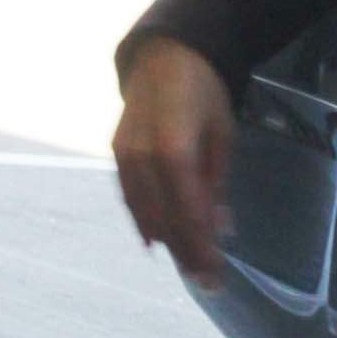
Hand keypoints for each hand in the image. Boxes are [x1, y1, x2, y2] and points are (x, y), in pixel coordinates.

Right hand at [113, 37, 235, 285]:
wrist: (161, 56)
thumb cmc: (202, 94)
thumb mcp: (221, 136)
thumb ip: (215, 183)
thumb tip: (220, 229)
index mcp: (173, 149)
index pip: (187, 212)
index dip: (200, 247)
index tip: (216, 274)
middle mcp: (141, 156)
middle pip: (163, 219)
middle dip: (186, 253)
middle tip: (207, 281)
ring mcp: (123, 155)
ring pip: (143, 213)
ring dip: (166, 242)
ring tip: (188, 265)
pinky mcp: (115, 154)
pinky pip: (129, 197)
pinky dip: (144, 221)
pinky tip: (157, 241)